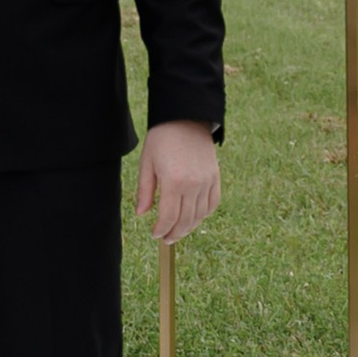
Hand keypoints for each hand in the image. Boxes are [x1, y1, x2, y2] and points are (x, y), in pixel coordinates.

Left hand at [135, 120, 220, 248]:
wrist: (185, 117)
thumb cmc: (162, 138)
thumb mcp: (147, 163)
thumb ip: (145, 191)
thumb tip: (142, 214)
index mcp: (174, 182)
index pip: (169, 217)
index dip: (161, 230)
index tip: (155, 234)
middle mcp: (194, 185)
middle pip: (186, 220)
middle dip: (174, 233)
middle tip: (166, 239)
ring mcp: (207, 181)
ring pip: (200, 215)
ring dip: (189, 227)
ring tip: (178, 231)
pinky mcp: (215, 177)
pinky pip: (213, 203)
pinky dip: (204, 214)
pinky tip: (194, 218)